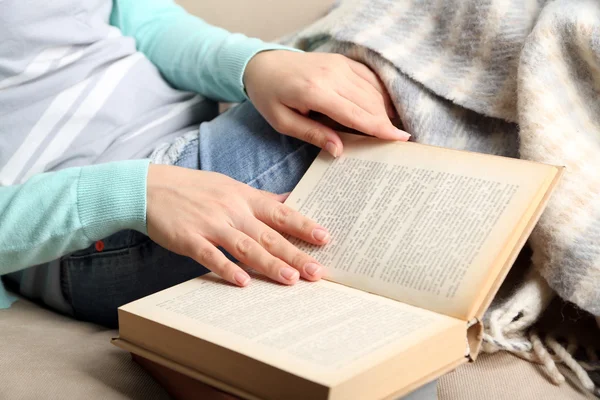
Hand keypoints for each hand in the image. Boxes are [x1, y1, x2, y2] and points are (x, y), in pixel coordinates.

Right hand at [146, 164, 328, 286]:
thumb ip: (260, 198)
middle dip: (295, 253)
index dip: (303, 225)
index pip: (280, 212)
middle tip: (317, 272)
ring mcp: (211, 224)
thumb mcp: (230, 186)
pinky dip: (226, 268)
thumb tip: (289, 200)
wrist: (149, 187)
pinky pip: (210, 256)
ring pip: (245, 247)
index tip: (325, 238)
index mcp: (244, 197)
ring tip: (291, 279)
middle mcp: (232, 210)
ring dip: (269, 264)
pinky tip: (243, 282)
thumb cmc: (194, 188)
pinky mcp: (189, 239)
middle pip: (269, 235)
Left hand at [243, 51, 408, 156]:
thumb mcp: (283, 122)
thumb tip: (339, 150)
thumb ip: (312, 134)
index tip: (400, 139)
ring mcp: (339, 64)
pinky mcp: (343, 60)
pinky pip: (369, 77)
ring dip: (383, 110)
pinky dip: (379, 93)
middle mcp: (331, 75)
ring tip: (389, 128)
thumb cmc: (270, 96)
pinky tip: (383, 108)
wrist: (264, 64)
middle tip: (397, 140)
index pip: (355, 114)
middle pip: (369, 103)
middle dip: (385, 122)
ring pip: (372, 90)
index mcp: (315, 92)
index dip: (379, 128)